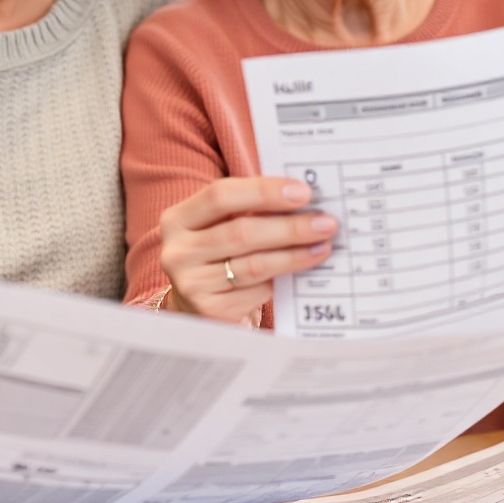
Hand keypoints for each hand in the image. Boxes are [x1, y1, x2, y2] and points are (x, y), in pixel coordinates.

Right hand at [159, 175, 337, 322]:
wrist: (195, 305)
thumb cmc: (216, 253)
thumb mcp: (219, 226)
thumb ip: (248, 209)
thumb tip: (301, 198)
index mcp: (177, 219)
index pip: (221, 196)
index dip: (264, 192)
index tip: (303, 193)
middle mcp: (178, 252)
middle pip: (242, 233)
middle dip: (290, 227)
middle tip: (326, 223)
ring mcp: (191, 284)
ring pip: (254, 265)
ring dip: (295, 255)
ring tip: (323, 246)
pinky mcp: (210, 311)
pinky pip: (256, 291)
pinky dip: (280, 280)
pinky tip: (299, 273)